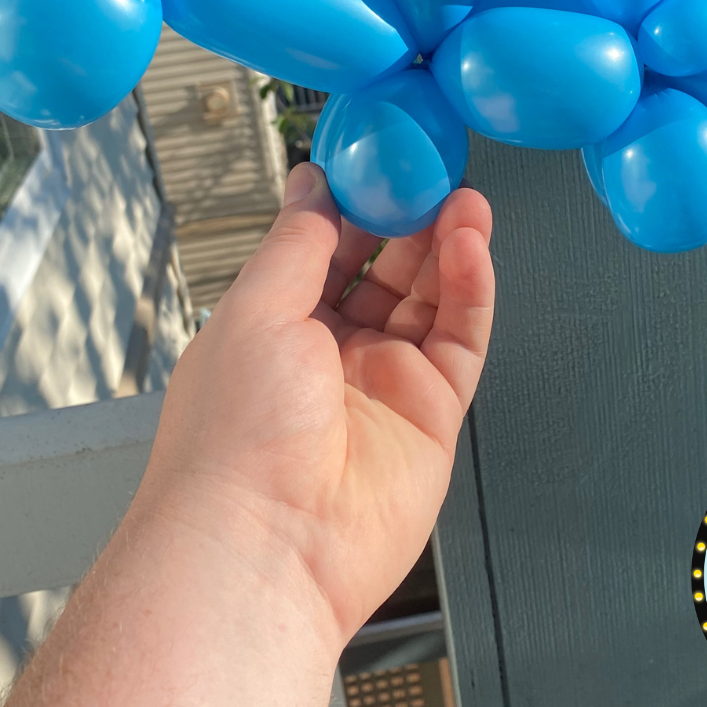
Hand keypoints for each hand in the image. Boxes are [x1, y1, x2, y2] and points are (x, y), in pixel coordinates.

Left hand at [137, 163, 494, 647]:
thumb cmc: (235, 435)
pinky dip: (470, 288)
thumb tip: (310, 182)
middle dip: (412, 219)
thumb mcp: (257, 308)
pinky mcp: (433, 411)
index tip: (384, 161)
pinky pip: (460, 336)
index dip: (357, 203)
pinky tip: (471, 245)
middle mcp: (333, 352)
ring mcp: (386, 382)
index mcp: (277, 325)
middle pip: (386, 269)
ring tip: (467, 199)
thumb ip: (298, 240)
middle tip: (438, 173)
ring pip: (430, 298)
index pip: (327, 248)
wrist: (266, 546)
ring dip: (449, 245)